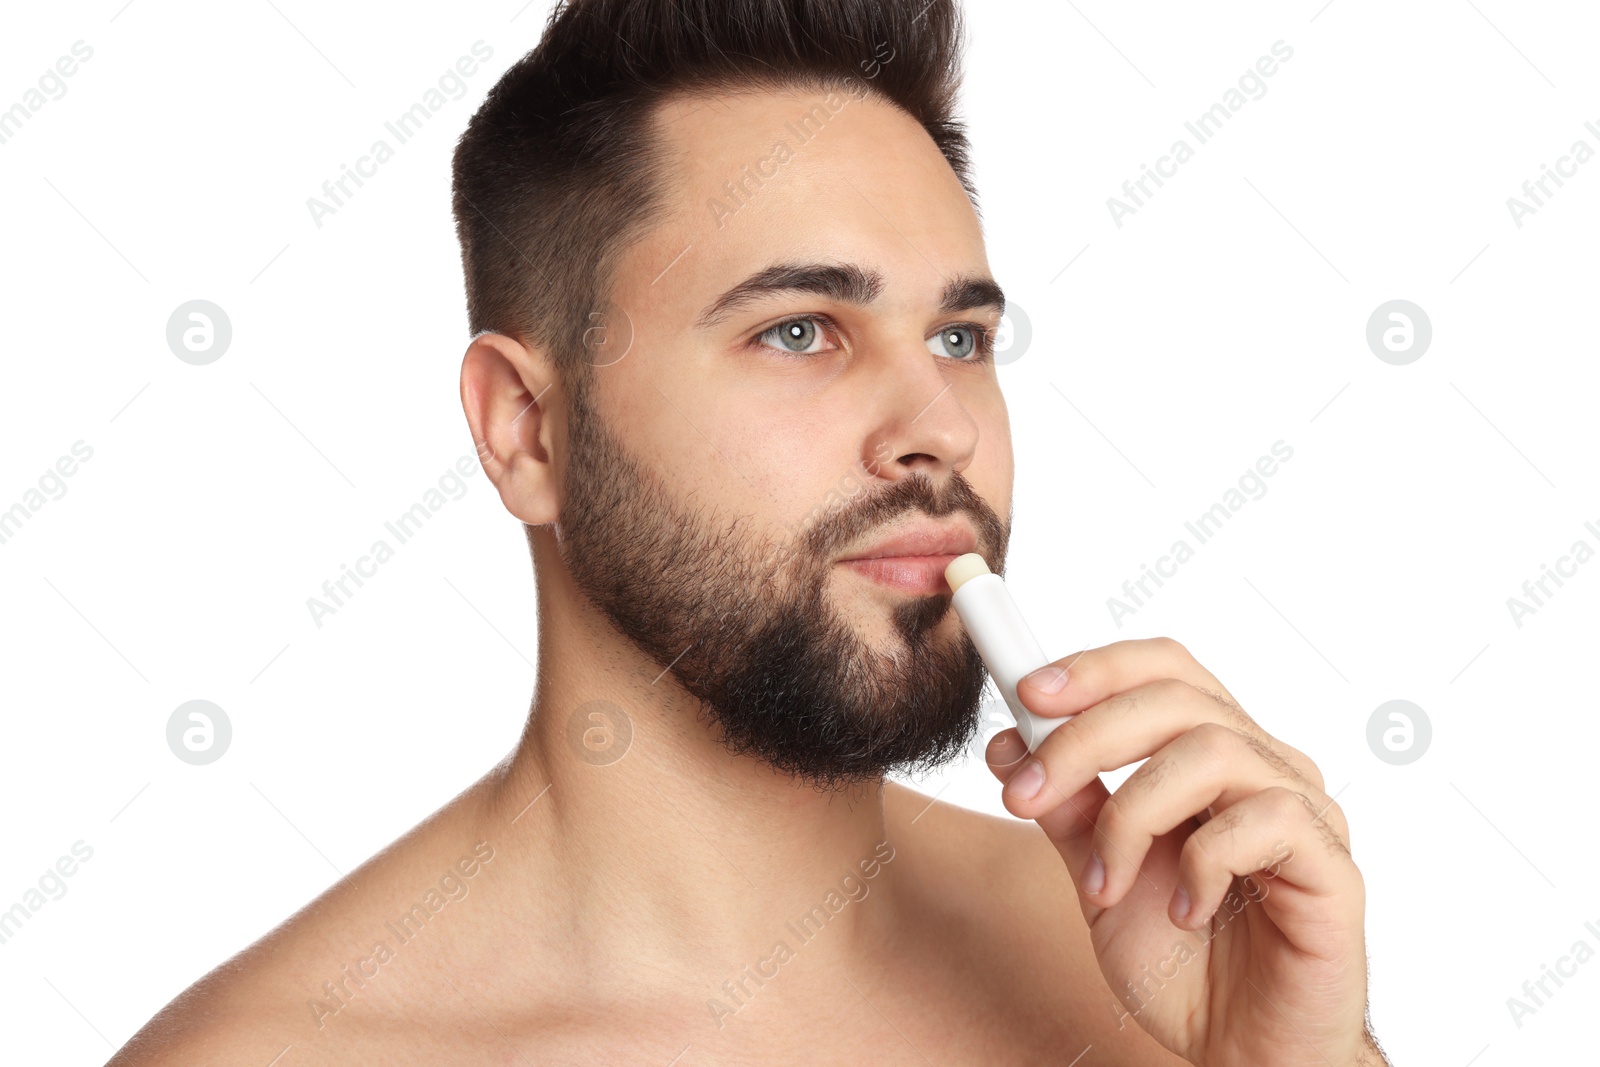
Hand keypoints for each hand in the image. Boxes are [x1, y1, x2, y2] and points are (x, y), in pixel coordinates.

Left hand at [985, 637, 1383, 1065]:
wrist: (1243, 1054)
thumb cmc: (1183, 964)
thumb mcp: (1098, 877)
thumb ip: (1067, 809)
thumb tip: (1011, 744)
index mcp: (1211, 756)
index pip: (1164, 670)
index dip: (1097, 668)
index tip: (1026, 693)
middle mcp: (1263, 767)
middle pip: (1177, 699)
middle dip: (1084, 739)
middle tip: (1025, 796)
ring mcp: (1303, 811)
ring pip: (1213, 750)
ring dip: (1132, 815)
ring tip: (1104, 883)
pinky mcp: (1332, 865)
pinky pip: (1266, 820)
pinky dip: (1202, 863)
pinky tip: (1187, 912)